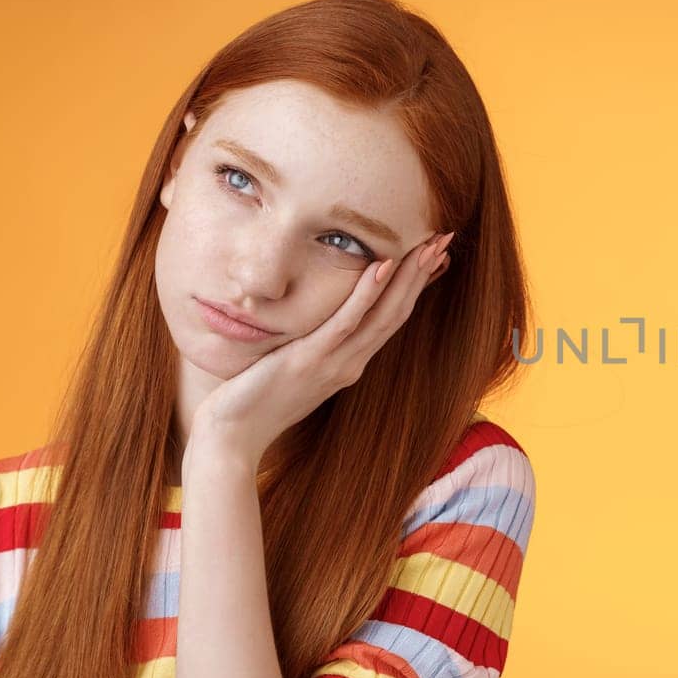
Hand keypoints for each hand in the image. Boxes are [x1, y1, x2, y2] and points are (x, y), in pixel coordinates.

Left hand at [191, 232, 454, 459]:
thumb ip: (311, 348)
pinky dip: (367, 293)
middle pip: (397, 312)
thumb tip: (313, 326)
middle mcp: (351, 363)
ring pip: (383, 315)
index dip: (414, 286)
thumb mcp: (291, 369)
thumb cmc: (253, 404)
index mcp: (349, 363)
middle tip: (445, 239)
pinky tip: (383, 266)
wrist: (233, 438)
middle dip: (421, 274)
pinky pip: (346, 322)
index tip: (432, 256)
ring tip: (428, 246)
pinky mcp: (312, 359)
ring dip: (408, 278)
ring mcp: (335, 362)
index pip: (391, 318)